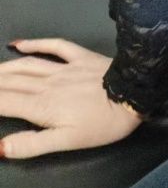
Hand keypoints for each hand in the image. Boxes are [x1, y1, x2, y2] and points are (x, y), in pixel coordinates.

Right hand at [0, 37, 145, 159]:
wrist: (134, 94)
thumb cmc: (102, 124)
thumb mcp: (67, 142)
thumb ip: (32, 144)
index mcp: (41, 107)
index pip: (3, 102)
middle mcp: (47, 84)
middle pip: (10, 82)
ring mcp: (63, 67)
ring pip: (25, 64)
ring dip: (4, 67)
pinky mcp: (79, 56)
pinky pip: (53, 46)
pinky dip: (34, 43)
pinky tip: (18, 44)